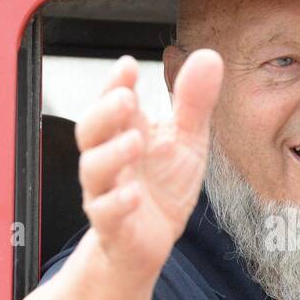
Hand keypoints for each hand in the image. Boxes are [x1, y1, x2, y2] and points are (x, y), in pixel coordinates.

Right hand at [75, 50, 223, 277]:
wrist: (150, 243)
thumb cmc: (164, 186)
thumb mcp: (187, 140)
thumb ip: (193, 102)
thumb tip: (209, 56)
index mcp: (126, 133)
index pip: (112, 102)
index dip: (115, 84)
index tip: (127, 65)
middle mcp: (110, 159)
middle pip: (90, 131)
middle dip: (105, 113)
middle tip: (127, 98)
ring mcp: (107, 192)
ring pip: (94, 170)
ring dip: (112, 154)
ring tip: (135, 142)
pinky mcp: (113, 226)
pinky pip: (105, 213)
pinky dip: (117, 203)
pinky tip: (133, 195)